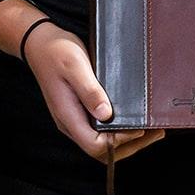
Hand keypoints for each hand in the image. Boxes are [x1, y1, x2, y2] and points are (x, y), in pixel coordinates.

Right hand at [25, 24, 163, 165]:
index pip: (95, 145)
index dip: (119, 142)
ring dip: (126, 140)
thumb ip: (90, 91)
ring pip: (101, 142)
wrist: (39, 44)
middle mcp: (71, 122)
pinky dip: (118, 129)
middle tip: (155, 133)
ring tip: (150, 129)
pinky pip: (100, 129)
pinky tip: (131, 119)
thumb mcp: (75, 66)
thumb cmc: (56, 52)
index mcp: (68, 116)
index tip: (139, 128)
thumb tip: (106, 114)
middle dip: (129, 146)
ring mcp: (75, 118)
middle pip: (100, 150)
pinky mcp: (80, 110)